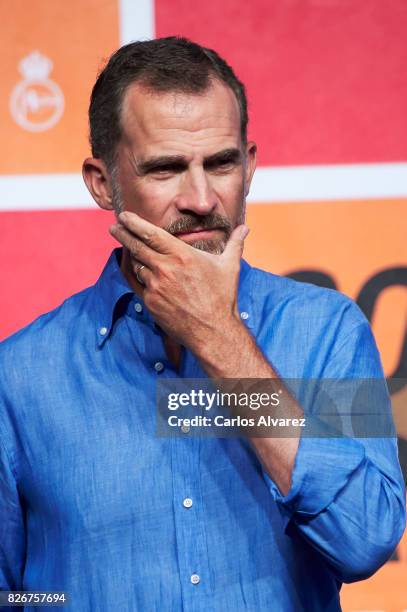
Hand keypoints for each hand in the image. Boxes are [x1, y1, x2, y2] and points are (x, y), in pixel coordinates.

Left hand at [109, 211, 248, 349]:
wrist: (213, 331)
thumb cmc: (223, 298)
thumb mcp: (230, 267)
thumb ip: (235, 243)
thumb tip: (245, 228)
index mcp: (182, 255)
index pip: (151, 234)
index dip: (134, 223)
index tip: (124, 217)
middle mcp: (165, 269)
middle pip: (136, 247)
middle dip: (123, 234)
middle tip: (114, 227)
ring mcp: (155, 286)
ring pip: (136, 265)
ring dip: (132, 256)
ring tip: (128, 248)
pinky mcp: (150, 302)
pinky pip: (138, 284)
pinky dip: (136, 275)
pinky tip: (135, 269)